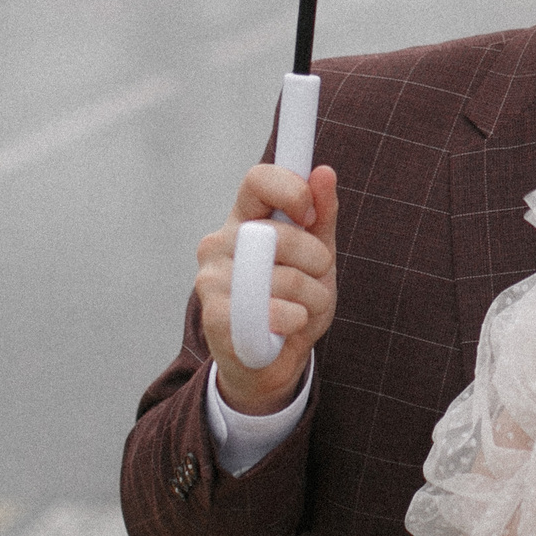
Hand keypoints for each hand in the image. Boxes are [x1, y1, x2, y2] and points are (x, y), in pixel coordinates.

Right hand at [194, 162, 338, 412]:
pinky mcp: (214, 316)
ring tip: (301, 309)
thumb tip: (324, 172)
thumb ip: (321, 215)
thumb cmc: (293, 301)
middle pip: (280, 233)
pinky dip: (294, 321)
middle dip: (314, 259)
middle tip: (314, 278)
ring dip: (310, 296)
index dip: (291, 190)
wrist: (273, 363)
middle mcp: (218, 243)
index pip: (258, 179)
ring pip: (282, 276)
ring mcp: (211, 279)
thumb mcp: (317, 255)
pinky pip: (273, 310)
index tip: (309, 215)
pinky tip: (285, 328)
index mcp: (243, 220)